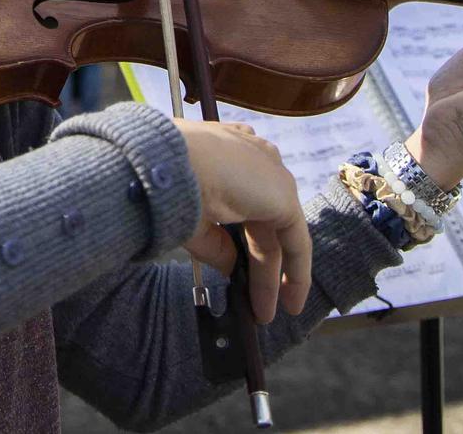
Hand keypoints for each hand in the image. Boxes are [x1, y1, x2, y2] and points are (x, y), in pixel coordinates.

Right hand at [171, 118, 311, 322]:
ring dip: (274, 274)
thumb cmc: (165, 185)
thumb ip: (215, 243)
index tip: (238, 257)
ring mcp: (271, 174)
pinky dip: (296, 272)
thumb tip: (231, 266)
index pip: (242, 187)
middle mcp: (252, 158)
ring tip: (265, 311)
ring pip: (278, 232)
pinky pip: (296, 241)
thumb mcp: (189, 218)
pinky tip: (291, 300)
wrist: (168, 163)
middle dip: (258, 263)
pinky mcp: (284, 196)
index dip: (243, 225)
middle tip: (253, 299)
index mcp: (225, 150)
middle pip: (261, 220)